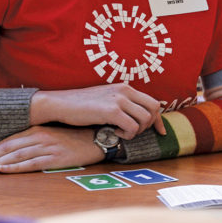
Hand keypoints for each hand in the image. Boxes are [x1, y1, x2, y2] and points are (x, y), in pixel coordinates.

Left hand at [0, 126, 102, 172]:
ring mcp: (49, 147)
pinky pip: (32, 162)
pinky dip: (16, 166)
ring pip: (16, 155)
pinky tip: (4, 170)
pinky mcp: (58, 157)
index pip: (7, 141)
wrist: (100, 138)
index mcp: (38, 130)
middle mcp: (41, 137)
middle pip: (7, 148)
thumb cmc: (76, 138)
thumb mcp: (54, 135)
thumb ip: (35, 140)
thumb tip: (15, 151)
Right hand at [30, 84, 165, 137]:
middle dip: (148, 125)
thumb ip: (123, 104)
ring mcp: (119, 100)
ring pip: (144, 119)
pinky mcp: (111, 110)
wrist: (61, 103)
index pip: (153, 102)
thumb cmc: (82, 105)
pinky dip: (127, 134)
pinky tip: (114, 131)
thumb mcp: (107, 99)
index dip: (159, 120)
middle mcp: (125, 91)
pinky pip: (132, 127)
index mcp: (125, 87)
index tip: (161, 132)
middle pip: (153, 109)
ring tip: (121, 131)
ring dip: (136, 131)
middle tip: (133, 132)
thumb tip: (139, 117)